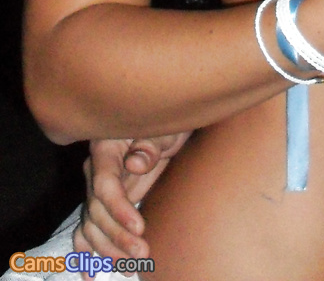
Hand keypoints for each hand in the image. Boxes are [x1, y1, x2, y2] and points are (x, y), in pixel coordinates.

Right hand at [73, 132, 190, 259]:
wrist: (168, 129)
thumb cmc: (167, 126)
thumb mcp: (165, 131)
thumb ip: (150, 145)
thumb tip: (134, 163)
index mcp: (105, 149)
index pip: (104, 185)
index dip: (118, 209)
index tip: (140, 228)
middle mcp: (94, 171)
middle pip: (96, 212)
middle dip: (117, 236)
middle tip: (143, 253)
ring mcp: (95, 189)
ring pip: (91, 226)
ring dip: (107, 249)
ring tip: (130, 267)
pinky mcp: (102, 203)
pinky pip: (87, 229)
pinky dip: (87, 252)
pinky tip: (91, 274)